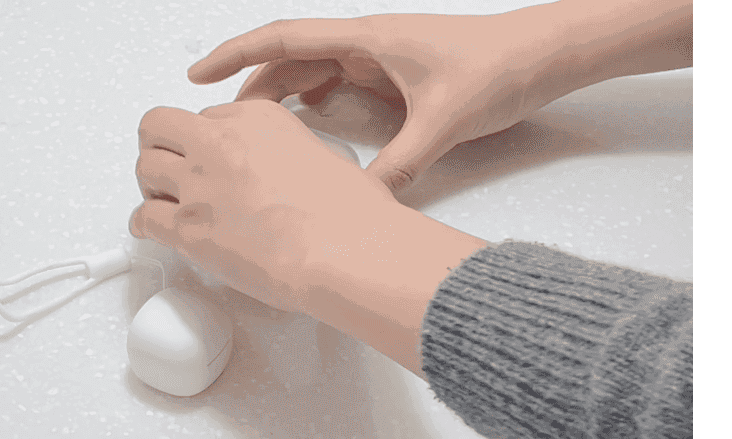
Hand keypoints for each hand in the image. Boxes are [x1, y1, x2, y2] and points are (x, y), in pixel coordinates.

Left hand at [128, 99, 398, 313]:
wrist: (345, 249)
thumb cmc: (350, 212)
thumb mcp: (325, 156)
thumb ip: (289, 157)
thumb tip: (284, 177)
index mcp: (256, 118)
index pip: (208, 116)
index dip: (205, 140)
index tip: (208, 155)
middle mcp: (221, 142)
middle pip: (160, 126)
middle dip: (159, 145)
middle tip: (168, 164)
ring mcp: (200, 184)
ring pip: (144, 168)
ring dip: (151, 184)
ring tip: (163, 199)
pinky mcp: (188, 228)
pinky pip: (144, 217)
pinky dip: (143, 224)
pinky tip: (150, 229)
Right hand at [187, 14, 542, 192]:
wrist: (539, 55)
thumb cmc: (497, 67)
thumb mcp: (444, 121)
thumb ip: (403, 162)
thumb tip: (368, 201)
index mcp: (367, 40)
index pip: (285, 39)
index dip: (236, 54)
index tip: (199, 73)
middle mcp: (365, 45)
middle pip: (291, 61)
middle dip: (253, 89)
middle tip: (224, 128)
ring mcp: (377, 59)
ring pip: (312, 73)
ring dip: (282, 98)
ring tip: (255, 133)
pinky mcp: (391, 76)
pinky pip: (338, 85)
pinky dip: (315, 103)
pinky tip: (308, 125)